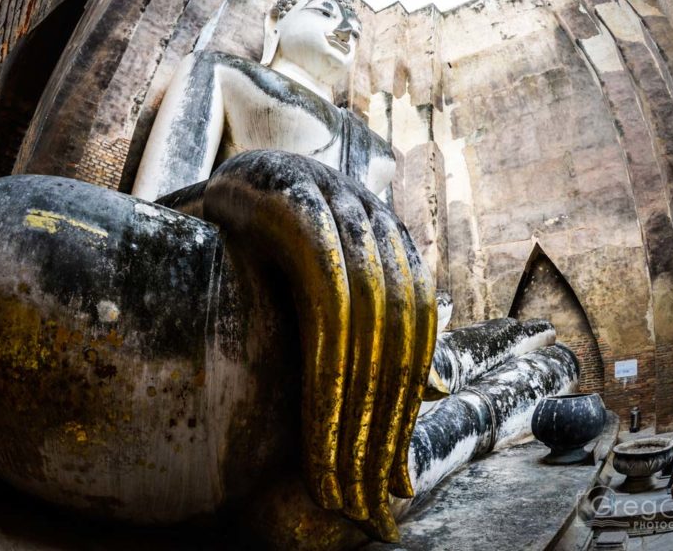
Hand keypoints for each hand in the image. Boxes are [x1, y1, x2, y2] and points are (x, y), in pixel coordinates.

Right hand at [202, 151, 436, 540]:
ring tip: (337, 479)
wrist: (233, 175)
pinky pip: (331, 302)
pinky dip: (331, 368)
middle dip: (383, 428)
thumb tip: (439, 391)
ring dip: (355, 413)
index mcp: (400, 248)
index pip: (416, 344)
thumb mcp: (339, 290)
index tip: (392, 482)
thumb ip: (384, 333)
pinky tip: (322, 420)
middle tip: (364, 498)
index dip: (404, 415)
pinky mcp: (305, 206)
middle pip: (399, 342)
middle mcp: (383, 226)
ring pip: (371, 330)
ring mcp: (348, 212)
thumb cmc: (283, 240)